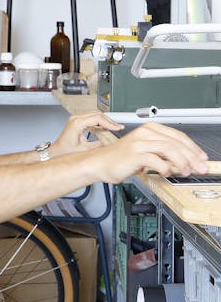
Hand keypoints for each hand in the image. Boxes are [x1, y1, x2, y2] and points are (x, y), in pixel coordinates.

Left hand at [50, 112, 123, 157]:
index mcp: (77, 123)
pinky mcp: (77, 121)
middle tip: (118, 127)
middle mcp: (76, 118)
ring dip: (105, 121)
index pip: (98, 118)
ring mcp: (76, 119)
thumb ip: (99, 144)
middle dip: (109, 121)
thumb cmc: (65, 151)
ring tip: (113, 128)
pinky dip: (99, 122)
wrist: (55, 153)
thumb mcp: (85, 149)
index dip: (110, 123)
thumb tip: (110, 141)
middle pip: (98, 114)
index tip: (117, 128)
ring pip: (95, 115)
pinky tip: (105, 128)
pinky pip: (91, 118)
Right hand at [93, 122, 208, 183]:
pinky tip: (166, 173)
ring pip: (169, 149)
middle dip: (192, 156)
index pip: (178, 136)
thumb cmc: (120, 159)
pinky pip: (155, 160)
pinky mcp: (134, 154)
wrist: (100, 163)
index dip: (193, 148)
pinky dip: (164, 168)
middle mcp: (145, 133)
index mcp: (150, 129)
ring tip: (185, 172)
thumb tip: (183, 161)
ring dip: (181, 162)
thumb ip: (162, 153)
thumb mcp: (145, 151)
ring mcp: (139, 142)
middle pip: (176, 142)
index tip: (201, 158)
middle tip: (199, 167)